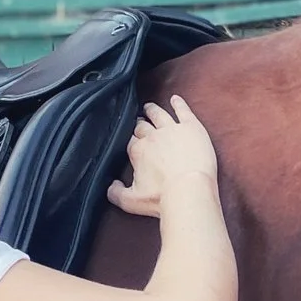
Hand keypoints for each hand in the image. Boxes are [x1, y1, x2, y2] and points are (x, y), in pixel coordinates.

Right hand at [107, 97, 217, 218]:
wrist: (188, 191)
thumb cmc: (162, 198)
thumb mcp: (131, 201)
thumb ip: (115, 193)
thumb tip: (110, 186)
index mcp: (137, 151)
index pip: (130, 140)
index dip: (130, 140)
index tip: (131, 140)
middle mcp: (152, 136)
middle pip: (142, 126)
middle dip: (138, 123)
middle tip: (138, 122)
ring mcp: (172, 129)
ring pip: (159, 114)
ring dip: (153, 110)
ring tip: (149, 107)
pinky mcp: (191, 127)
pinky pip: (183, 110)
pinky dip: (179, 103)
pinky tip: (176, 99)